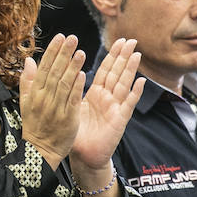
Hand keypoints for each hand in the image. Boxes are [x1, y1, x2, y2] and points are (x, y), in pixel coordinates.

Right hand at [20, 34, 84, 168]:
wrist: (40, 151)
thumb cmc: (34, 125)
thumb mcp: (25, 102)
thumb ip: (27, 80)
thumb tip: (29, 60)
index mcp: (34, 94)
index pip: (44, 68)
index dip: (53, 52)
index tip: (60, 37)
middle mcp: (44, 99)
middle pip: (54, 72)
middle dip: (64, 54)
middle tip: (72, 38)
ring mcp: (56, 109)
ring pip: (64, 84)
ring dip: (72, 67)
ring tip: (80, 51)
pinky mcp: (67, 118)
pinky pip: (72, 100)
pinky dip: (76, 87)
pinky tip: (83, 74)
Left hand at [69, 38, 144, 178]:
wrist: (83, 156)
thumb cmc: (76, 133)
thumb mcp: (69, 107)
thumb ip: (65, 90)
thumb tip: (54, 73)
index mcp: (95, 94)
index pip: (105, 70)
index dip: (112, 56)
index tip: (119, 40)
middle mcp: (107, 98)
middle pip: (117, 73)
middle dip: (124, 56)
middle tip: (132, 40)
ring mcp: (115, 108)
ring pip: (124, 84)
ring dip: (131, 69)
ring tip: (136, 54)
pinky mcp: (119, 120)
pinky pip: (129, 104)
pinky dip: (135, 93)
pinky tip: (141, 81)